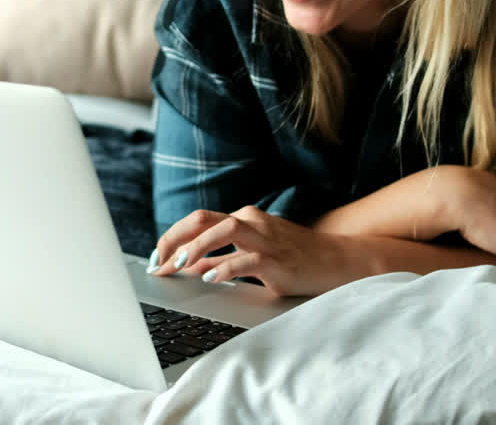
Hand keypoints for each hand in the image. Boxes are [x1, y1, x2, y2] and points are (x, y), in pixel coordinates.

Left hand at [149, 206, 362, 296]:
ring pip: (223, 231)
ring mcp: (265, 239)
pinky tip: (209, 277)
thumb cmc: (295, 258)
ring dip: (196, 247)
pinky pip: (245, 259)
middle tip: (159, 262)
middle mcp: (252, 222)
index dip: (172, 236)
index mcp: (243, 218)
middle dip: (175, 239)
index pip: (198, 220)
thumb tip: (188, 267)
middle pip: (203, 219)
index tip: (157, 258)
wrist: (339, 261)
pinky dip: (223, 267)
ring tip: (178, 265)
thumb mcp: (254, 254)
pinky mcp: (278, 260)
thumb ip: (222, 258)